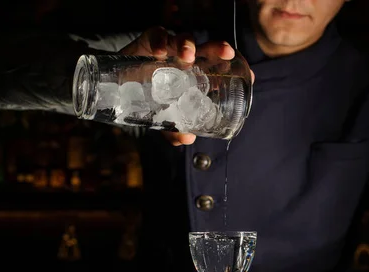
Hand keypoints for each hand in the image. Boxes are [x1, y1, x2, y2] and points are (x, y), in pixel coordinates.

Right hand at [119, 26, 237, 145]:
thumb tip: (187, 139)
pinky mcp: (149, 42)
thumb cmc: (150, 100)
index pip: (220, 68)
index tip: (249, 76)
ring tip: (188, 56)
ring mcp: (169, 49)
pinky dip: (160, 41)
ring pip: (184, 40)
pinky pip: (157, 36)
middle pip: (208, 50)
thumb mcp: (165, 119)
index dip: (236, 71)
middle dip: (219, 49)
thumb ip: (175, 130)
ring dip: (188, 45)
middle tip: (226, 54)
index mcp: (197, 74)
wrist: (119, 87)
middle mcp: (187, 60)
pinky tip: (160, 53)